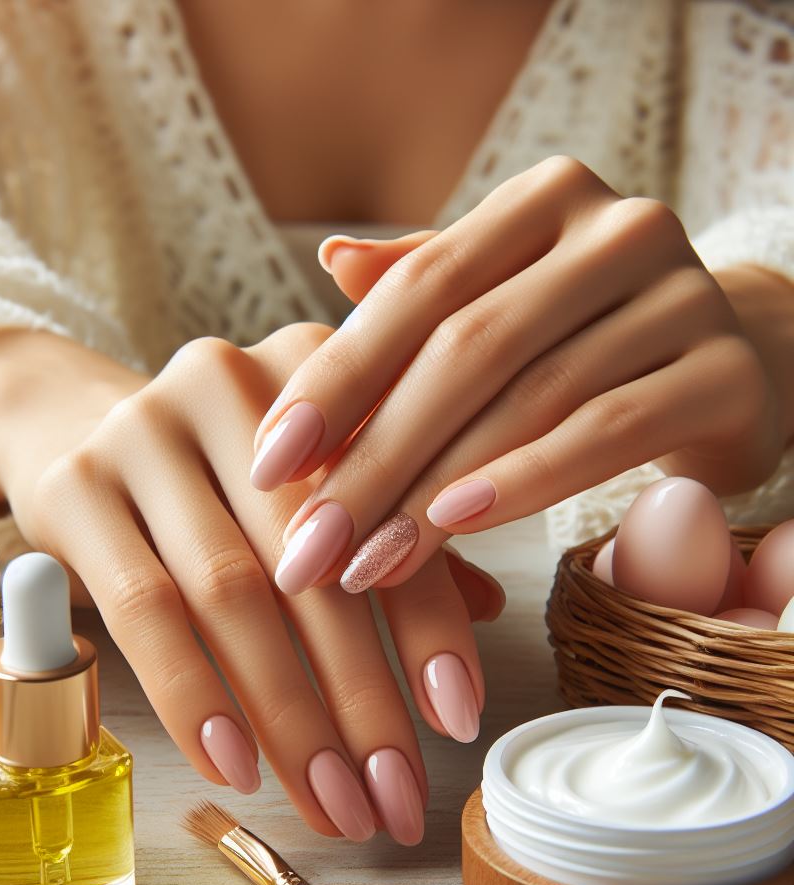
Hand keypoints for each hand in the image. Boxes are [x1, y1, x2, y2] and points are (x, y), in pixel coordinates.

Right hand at [0, 325, 501, 842]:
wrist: (61, 416)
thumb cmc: (212, 464)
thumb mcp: (302, 478)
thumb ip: (388, 528)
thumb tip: (487, 608)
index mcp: (313, 371)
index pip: (389, 512)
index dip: (430, 624)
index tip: (456, 721)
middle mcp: (231, 382)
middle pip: (313, 562)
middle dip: (362, 698)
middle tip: (392, 798)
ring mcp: (143, 429)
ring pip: (233, 594)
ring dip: (290, 718)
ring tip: (331, 805)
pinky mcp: (73, 484)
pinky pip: (141, 608)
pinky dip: (193, 697)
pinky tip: (235, 767)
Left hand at [250, 156, 787, 592]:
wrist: (736, 358)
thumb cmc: (586, 334)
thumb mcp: (500, 298)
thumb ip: (422, 284)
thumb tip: (330, 261)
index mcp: (540, 203)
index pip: (416, 292)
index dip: (334, 381)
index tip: (266, 465)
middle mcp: (612, 230)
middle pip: (464, 349)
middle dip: (372, 459)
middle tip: (308, 546)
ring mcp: (680, 294)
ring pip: (528, 397)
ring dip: (433, 492)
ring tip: (365, 563)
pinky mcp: (724, 372)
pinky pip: (607, 429)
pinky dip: (525, 481)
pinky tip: (457, 527)